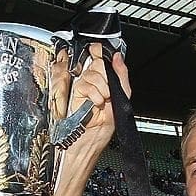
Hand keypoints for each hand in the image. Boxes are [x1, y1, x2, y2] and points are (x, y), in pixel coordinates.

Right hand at [59, 44, 130, 178]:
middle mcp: (93, 83)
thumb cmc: (103, 129)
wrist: (89, 144)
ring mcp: (83, 88)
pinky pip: (84, 83)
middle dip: (105, 75)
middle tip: (107, 91)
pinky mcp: (74, 93)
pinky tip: (96, 103)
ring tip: (102, 101)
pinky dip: (93, 93)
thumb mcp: (121, 99)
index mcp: (104, 82)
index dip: (102, 52)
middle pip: (97, 62)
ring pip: (91, 72)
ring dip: (101, 87)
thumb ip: (122, 76)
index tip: (103, 51)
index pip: (102, 59)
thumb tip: (118, 57)